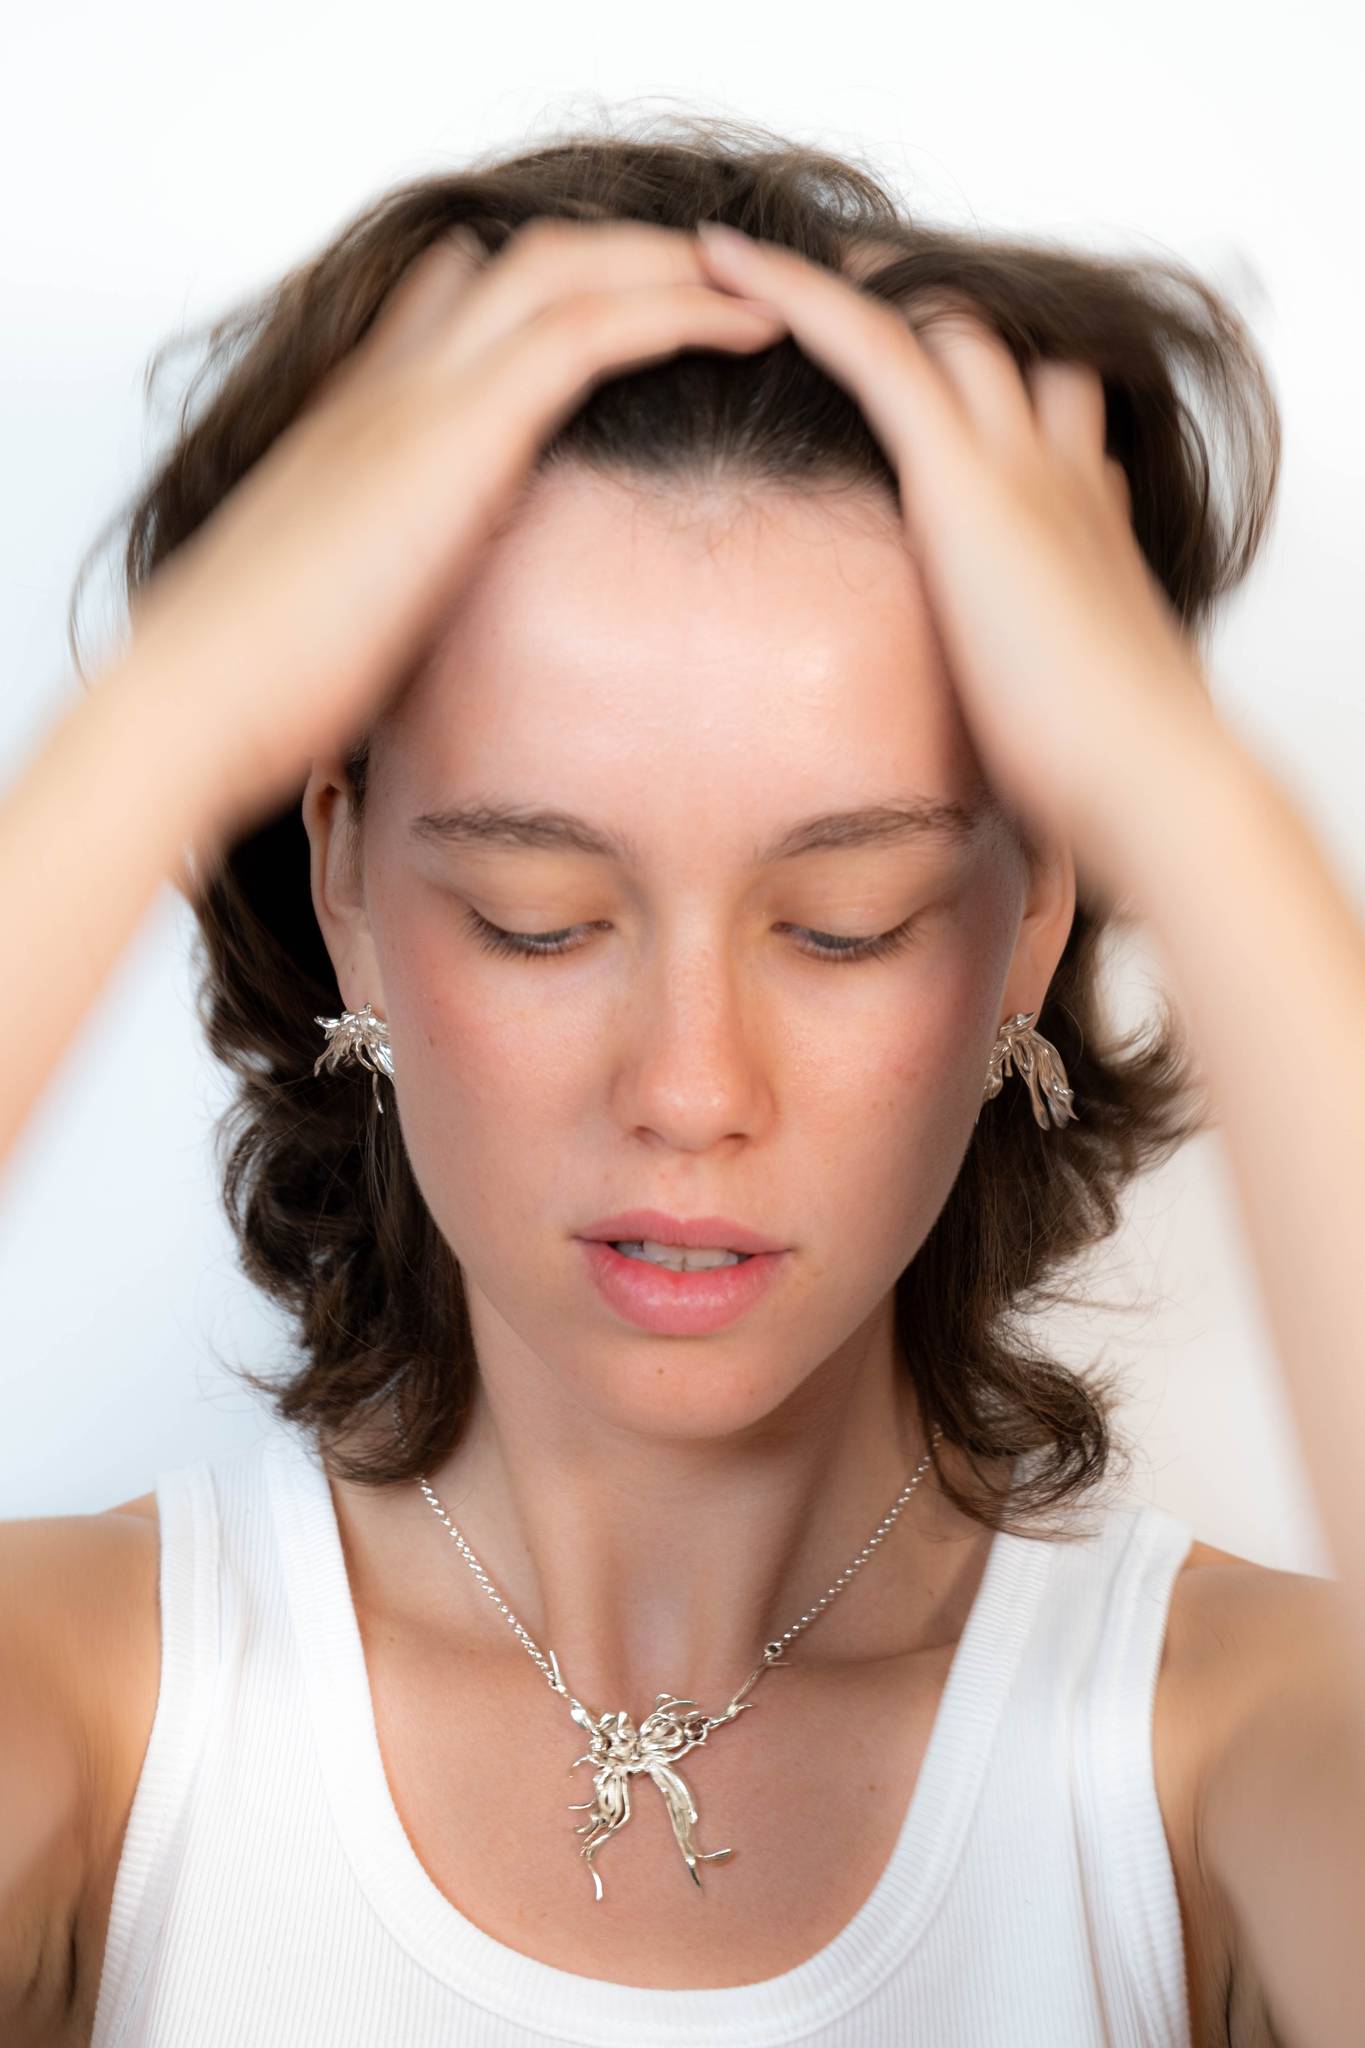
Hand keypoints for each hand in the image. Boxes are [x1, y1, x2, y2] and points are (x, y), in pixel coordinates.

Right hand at [118, 220, 787, 837]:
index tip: (625, 310)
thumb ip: (409, 589)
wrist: (200, 692)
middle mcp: (392, 384)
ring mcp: (421, 392)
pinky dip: (676, 311)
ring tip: (762, 286)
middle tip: (720, 278)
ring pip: (568, 267)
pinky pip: (591, 328)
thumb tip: (444, 621)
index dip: (546, 293)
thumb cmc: (262, 683)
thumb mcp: (351, 614)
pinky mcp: (459, 428)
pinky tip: (747, 327)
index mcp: (364, 424)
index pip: (451, 305)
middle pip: (527, 262)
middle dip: (632, 255)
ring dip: (674, 264)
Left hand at [693, 222, 1222, 878]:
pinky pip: (871, 346)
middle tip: (830, 286)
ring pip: (938, 319)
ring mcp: (1023, 463)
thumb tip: (1006, 743)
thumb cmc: (1111, 776)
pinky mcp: (966, 477)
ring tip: (749, 257)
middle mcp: (1063, 472)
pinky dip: (795, 293)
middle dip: (920, 307)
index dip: (992, 382)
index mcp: (1089, 525)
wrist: (1153, 778)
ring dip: (851, 281)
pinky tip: (727, 262)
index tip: (935, 378)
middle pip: (995, 344)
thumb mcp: (1067, 710)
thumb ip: (1034, 694)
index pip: (1050, 413)